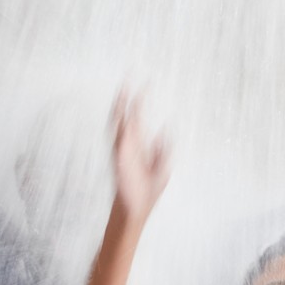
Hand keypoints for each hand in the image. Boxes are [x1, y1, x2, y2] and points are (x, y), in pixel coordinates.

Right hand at [112, 91, 170, 222]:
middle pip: (125, 114)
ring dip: (119, 106)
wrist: (137, 210)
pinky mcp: (120, 158)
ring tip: (122, 88)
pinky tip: (121, 112)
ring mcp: (122, 150)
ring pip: (117, 121)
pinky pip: (117, 137)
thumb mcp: (162, 166)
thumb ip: (164, 147)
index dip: (141, 99)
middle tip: (129, 75)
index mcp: (139, 144)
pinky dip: (118, 125)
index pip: (138, 116)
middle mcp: (128, 144)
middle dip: (126, 96)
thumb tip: (167, 127)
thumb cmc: (147, 192)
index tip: (146, 82)